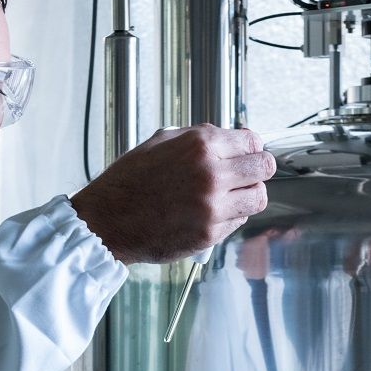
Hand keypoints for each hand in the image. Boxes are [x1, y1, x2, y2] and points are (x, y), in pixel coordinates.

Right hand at [71, 125, 275, 264]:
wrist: (107, 221)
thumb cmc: (128, 183)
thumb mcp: (161, 142)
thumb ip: (200, 138)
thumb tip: (231, 138)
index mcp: (200, 145)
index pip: (252, 141)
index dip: (251, 147)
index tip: (248, 153)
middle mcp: (211, 173)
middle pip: (264, 167)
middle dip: (258, 169)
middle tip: (248, 174)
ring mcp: (213, 205)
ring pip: (259, 197)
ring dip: (249, 195)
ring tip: (232, 195)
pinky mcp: (210, 233)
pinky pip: (239, 220)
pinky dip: (231, 216)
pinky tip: (212, 212)